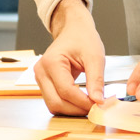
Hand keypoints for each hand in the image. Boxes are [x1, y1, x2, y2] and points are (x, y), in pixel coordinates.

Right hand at [35, 0, 108, 115]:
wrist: (73, 30)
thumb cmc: (83, 38)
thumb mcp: (95, 57)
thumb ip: (96, 80)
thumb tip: (99, 101)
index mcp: (51, 62)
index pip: (66, 91)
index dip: (83, 102)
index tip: (99, 105)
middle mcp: (41, 72)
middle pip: (56, 102)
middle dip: (76, 109)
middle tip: (96, 108)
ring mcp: (40, 78)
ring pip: (53, 105)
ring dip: (72, 110)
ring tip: (90, 105)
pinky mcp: (44, 83)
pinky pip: (54, 100)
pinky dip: (68, 105)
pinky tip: (82, 101)